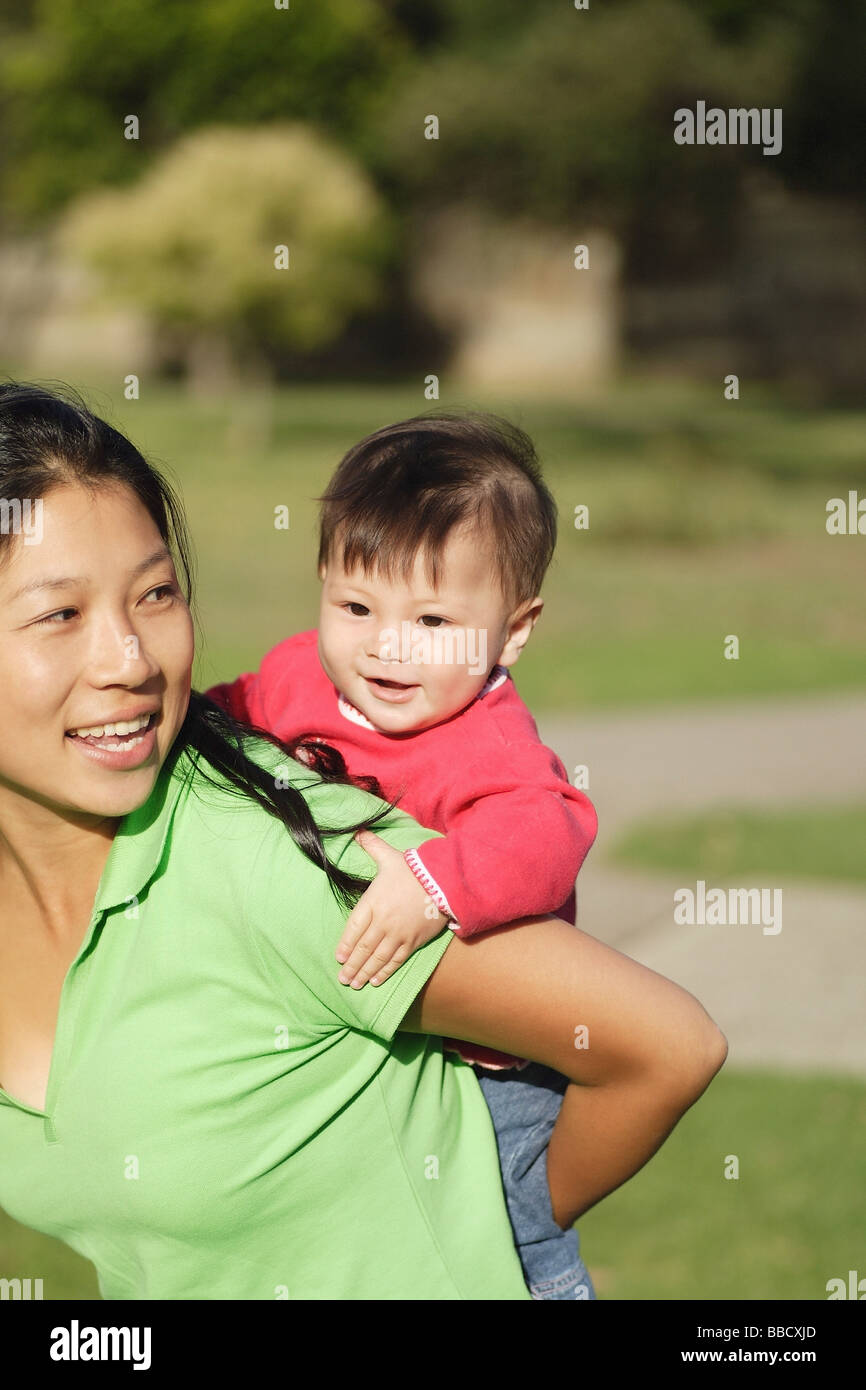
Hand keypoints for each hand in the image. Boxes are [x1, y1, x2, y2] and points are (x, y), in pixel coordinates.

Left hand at [336, 830, 450, 987]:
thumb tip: (357, 832)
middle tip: (343, 978)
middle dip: (352, 965)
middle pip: (364, 947)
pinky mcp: (414, 940)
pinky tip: (376, 980)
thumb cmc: (414, 869)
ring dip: (365, 972)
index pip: (354, 927)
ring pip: (378, 957)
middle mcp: (383, 920)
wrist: (444, 881)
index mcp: (373, 901)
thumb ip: (371, 846)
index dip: (345, 944)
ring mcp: (399, 933)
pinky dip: (386, 971)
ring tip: (355, 984)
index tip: (339, 957)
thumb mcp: (389, 855)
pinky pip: (397, 959)